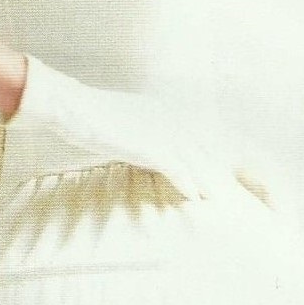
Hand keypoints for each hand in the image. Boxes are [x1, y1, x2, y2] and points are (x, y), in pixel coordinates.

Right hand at [8, 56, 241, 203]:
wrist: (73, 107)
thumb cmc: (90, 116)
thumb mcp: (121, 122)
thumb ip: (138, 134)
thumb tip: (141, 146)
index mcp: (162, 111)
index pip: (197, 134)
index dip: (212, 153)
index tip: (224, 168)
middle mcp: (167, 119)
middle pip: (202, 147)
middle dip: (218, 168)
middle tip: (230, 186)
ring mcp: (160, 131)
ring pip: (194, 159)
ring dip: (207, 180)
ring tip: (218, 198)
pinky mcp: (149, 146)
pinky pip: (176, 168)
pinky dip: (187, 183)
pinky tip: (195, 197)